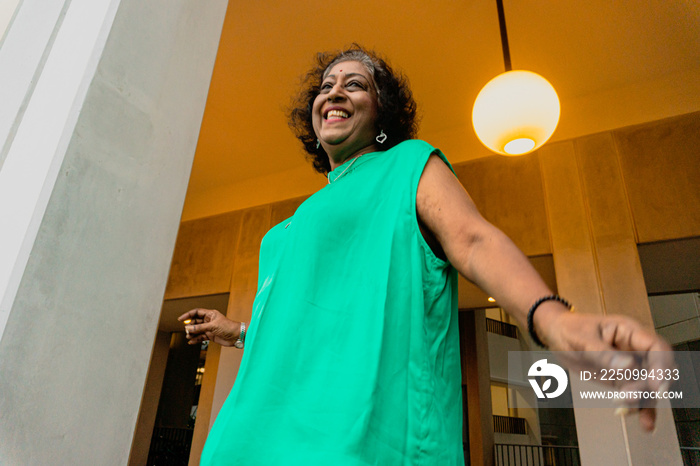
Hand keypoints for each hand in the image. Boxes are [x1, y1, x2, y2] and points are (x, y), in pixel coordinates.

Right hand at [177, 308, 240, 346]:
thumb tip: (188, 329)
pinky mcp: (211, 336)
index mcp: (210, 314)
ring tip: (188, 337)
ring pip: (197, 330)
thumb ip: (200, 328)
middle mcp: (209, 320)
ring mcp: (209, 328)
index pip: (196, 312)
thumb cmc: (228, 327)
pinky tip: (191, 342)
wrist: (237, 336)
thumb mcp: (212, 326)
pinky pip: (201, 337)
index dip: (188, 315)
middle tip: (187, 331)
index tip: (180, 320)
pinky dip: (196, 339)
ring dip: (192, 333)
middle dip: (190, 326)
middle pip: (195, 322)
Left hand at [537, 309, 673, 431]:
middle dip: (648, 386)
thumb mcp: (582, 339)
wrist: (556, 334)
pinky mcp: (622, 379)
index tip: (656, 385)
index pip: (657, 347)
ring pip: (649, 386)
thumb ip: (604, 354)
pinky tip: (645, 423)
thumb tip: (628, 366)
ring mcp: (631, 365)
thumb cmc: (569, 329)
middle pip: (658, 370)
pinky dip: (640, 408)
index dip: (662, 366)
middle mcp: (635, 349)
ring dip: (644, 402)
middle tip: (627, 396)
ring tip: (626, 411)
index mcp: (629, 331)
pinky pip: (637, 395)